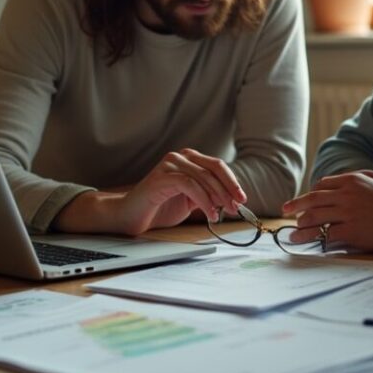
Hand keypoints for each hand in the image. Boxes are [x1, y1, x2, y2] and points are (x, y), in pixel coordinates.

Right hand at [119, 149, 246, 232]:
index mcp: (189, 160)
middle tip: (236, 208)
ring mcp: (170, 164)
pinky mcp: (162, 176)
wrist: (130, 215)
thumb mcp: (191, 200)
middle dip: (228, 190)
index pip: (217, 166)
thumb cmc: (159, 208)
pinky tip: (210, 214)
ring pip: (203, 177)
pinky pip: (190, 185)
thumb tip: (231, 200)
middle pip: (213, 169)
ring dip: (217, 197)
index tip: (242, 199)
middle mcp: (180, 157)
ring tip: (222, 214)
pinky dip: (204, 200)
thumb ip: (208, 195)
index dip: (232, 182)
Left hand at [281, 171, 372, 251]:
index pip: (321, 185)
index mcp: (351, 181)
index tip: (302, 202)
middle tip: (285, 212)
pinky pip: (325, 236)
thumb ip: (356, 178)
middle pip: (312, 200)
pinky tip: (309, 245)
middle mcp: (345, 195)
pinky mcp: (349, 231)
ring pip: (314, 219)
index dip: (309, 194)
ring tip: (293, 235)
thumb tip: (338, 183)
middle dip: (295, 206)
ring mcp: (346, 214)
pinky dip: (315, 240)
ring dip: (300, 228)